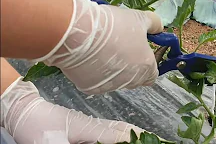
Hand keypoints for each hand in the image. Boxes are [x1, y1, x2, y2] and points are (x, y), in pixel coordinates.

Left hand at [1, 76, 145, 143]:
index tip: (150, 140)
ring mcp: (90, 123)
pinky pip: (109, 128)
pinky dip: (122, 130)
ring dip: (132, 132)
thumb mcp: (53, 143)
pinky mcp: (84, 124)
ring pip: (117, 127)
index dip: (135, 138)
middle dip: (138, 135)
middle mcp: (93, 125)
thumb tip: (97, 143)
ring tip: (145, 136)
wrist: (25, 110)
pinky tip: (123, 134)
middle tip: (154, 139)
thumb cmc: (37, 127)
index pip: (118, 136)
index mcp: (89, 129)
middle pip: (122, 129)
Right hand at [32, 0, 163, 94]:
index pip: (153, 73)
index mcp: (146, 68)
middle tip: (119, 46)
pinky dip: (94, 71)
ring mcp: (109, 86)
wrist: (78, 32)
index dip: (148, 62)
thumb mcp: (139, 18)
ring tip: (100, 48)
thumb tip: (159, 28)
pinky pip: (95, 80)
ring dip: (112, 68)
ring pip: (115, 80)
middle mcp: (130, 82)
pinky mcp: (89, 87)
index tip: (140, 50)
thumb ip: (154, 24)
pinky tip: (88, 55)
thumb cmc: (113, 25)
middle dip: (129, 64)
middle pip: (134, 77)